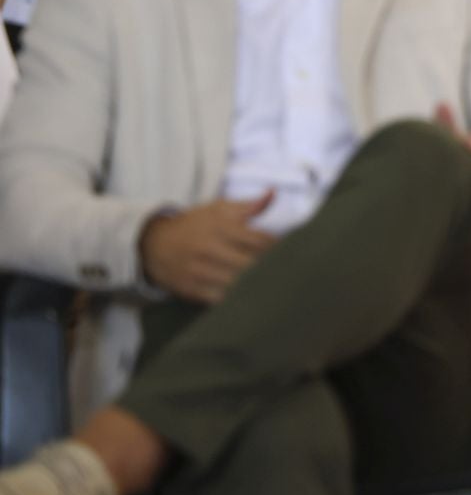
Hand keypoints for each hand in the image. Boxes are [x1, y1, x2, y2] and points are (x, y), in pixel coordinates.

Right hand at [139, 191, 276, 303]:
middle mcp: (210, 249)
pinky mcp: (192, 289)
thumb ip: (248, 206)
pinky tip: (251, 298)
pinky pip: (220, 299)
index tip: (292, 252)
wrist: (154, 244)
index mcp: (221, 227)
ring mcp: (200, 271)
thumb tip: (272, 194)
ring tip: (276, 287)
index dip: (278, 248)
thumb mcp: (217, 209)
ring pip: (237, 283)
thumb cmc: (195, 225)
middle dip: (271, 269)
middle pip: (251, 264)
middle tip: (289, 273)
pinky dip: (237, 300)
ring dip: (257, 286)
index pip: (259, 240)